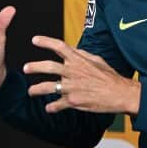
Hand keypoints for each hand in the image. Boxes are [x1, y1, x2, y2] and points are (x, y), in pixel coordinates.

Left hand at [24, 36, 139, 114]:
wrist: (121, 94)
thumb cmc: (111, 77)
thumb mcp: (99, 61)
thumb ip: (83, 55)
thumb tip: (73, 50)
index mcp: (79, 61)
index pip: (60, 46)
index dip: (46, 42)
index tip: (35, 39)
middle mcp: (74, 72)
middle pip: (48, 66)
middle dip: (34, 67)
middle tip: (25, 68)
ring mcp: (73, 87)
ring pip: (48, 87)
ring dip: (36, 89)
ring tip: (31, 91)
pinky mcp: (74, 101)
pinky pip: (57, 105)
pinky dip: (51, 107)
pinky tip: (49, 108)